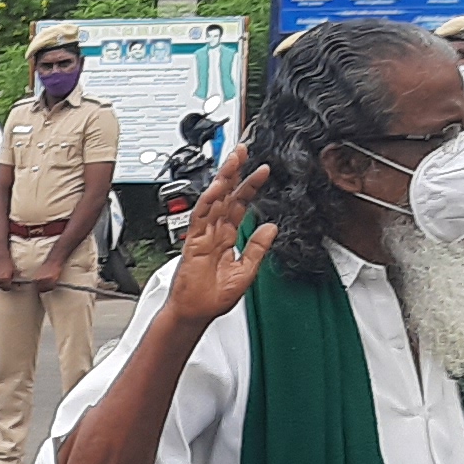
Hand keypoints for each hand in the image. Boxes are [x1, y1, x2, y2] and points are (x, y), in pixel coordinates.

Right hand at [162, 152, 276, 325]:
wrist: (196, 313)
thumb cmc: (215, 297)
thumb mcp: (247, 271)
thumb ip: (258, 248)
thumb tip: (271, 228)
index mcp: (227, 237)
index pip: (240, 204)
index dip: (251, 186)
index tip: (263, 171)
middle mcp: (215, 231)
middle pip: (226, 195)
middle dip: (235, 172)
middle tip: (244, 150)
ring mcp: (203, 234)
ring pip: (213, 200)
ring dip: (223, 179)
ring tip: (233, 160)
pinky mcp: (193, 242)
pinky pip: (200, 217)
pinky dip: (208, 201)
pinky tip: (216, 188)